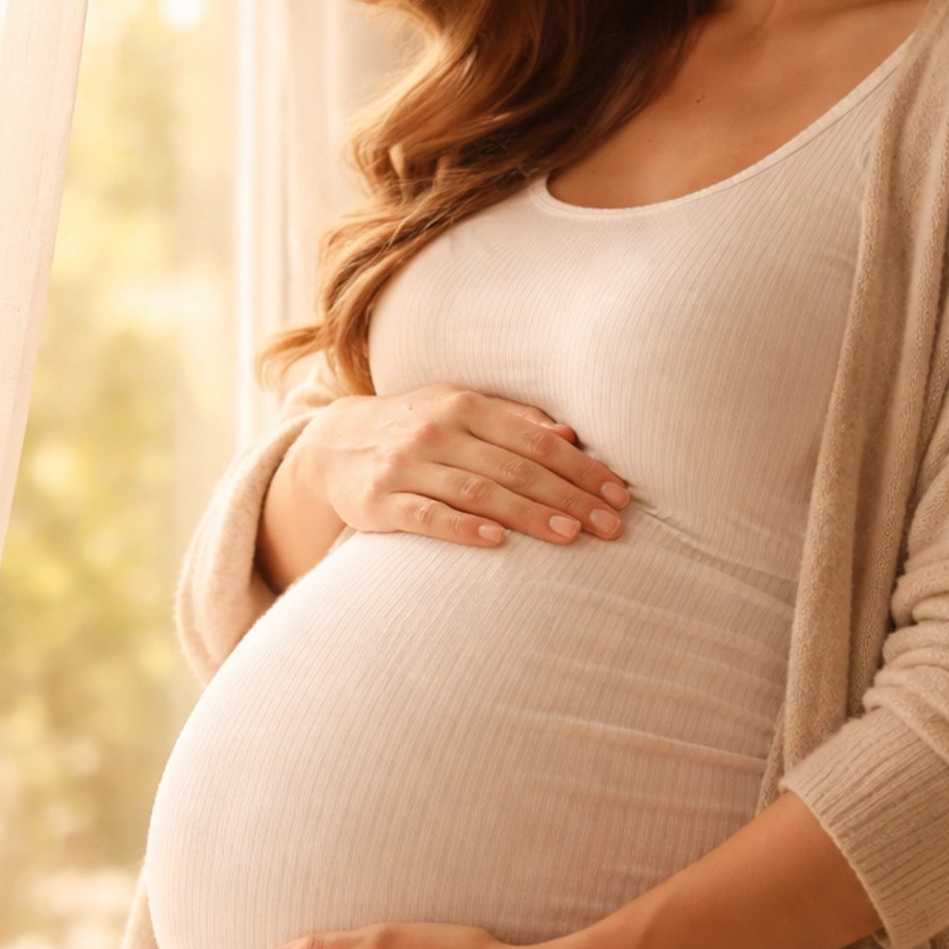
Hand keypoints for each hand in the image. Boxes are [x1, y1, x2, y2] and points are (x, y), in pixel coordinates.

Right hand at [258, 385, 630, 589]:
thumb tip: (571, 436)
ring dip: (528, 514)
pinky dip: (461, 528)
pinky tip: (496, 542)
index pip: (535, 440)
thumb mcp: (459, 409)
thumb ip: (513, 420)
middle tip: (609, 525)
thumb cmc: (413, 427)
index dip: (581, 467)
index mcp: (465, 406)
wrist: (331, 444)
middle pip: (515, 467)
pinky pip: (425, 516)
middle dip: (568, 496)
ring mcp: (406, 466)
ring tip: (570, 535)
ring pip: (478, 491)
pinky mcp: (379, 501)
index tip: (617, 494)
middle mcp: (437, 432)